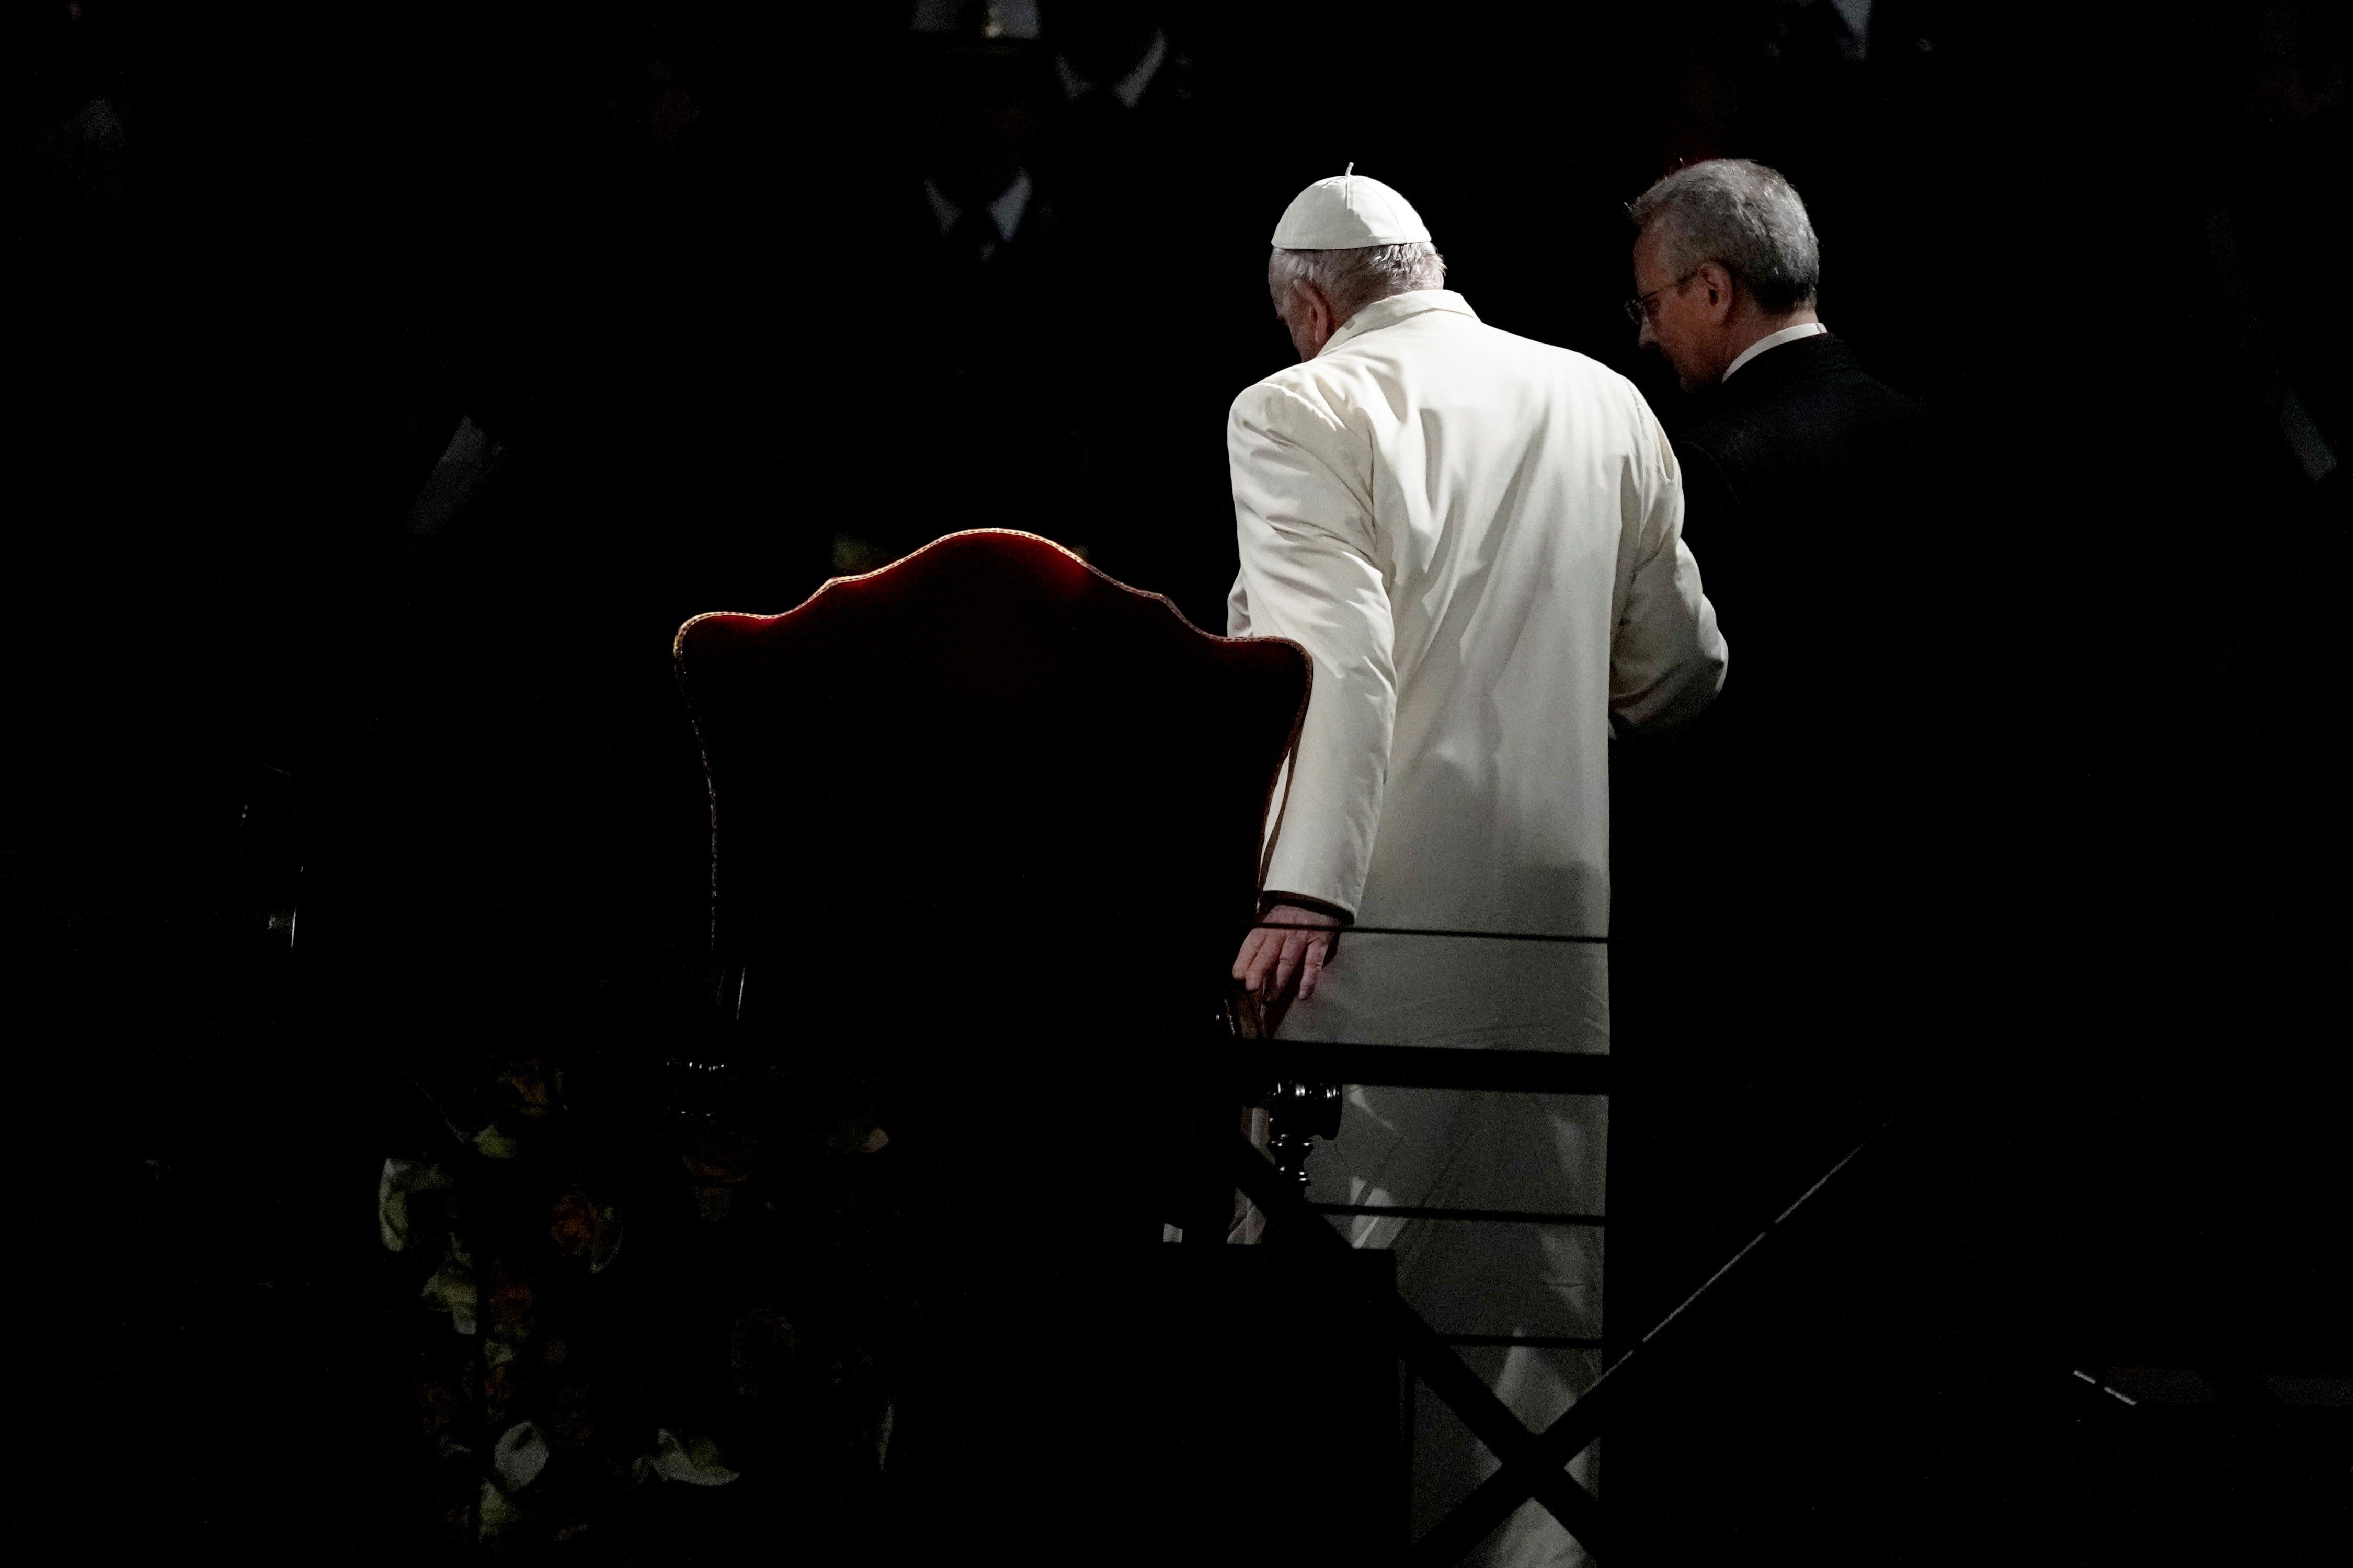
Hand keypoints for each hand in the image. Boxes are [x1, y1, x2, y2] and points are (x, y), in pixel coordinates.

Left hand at [1232, 901, 1343, 1015]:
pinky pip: (1313, 963)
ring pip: (1287, 960)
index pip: (1253, 943)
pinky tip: (1302, 994)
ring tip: (1270, 999)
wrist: (1317, 900)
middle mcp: (1283, 931)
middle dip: (1258, 971)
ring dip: (1278, 982)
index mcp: (1268, 927)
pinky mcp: (1320, 942)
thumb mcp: (1271, 925)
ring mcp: (1302, 937)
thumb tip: (1245, 971)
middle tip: (1251, 988)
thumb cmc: (1289, 918)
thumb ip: (1261, 944)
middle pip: (1268, 953)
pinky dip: (1308, 980)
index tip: (1238, 976)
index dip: (1244, 959)